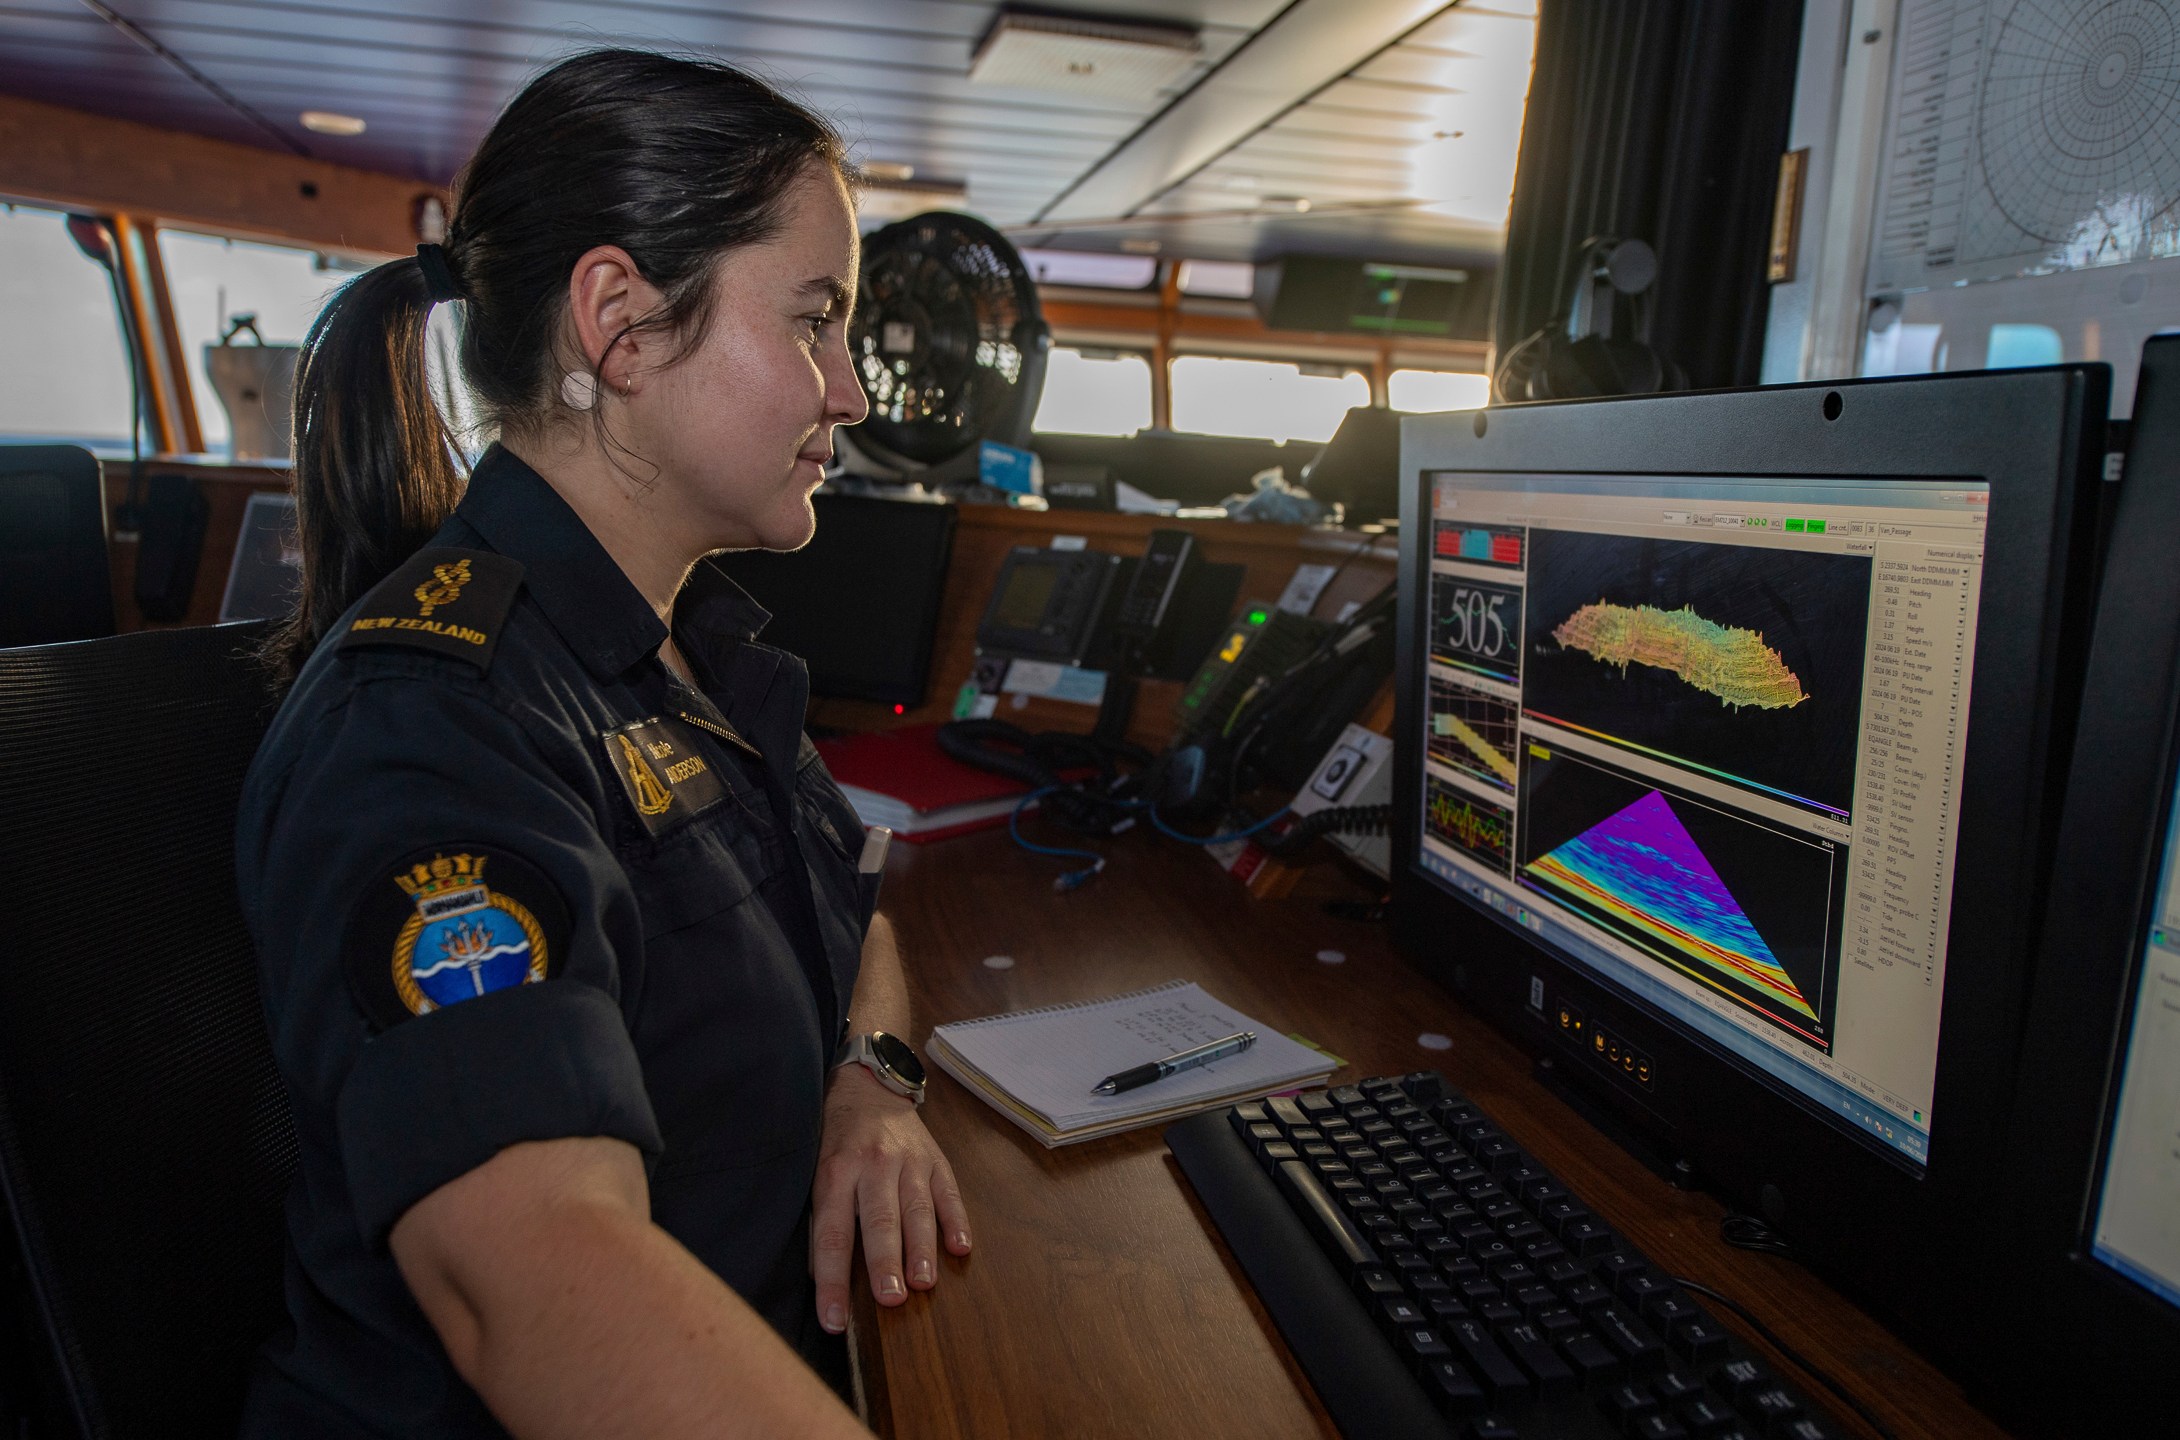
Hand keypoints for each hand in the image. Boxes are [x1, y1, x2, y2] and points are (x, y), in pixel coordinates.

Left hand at [810, 1063, 970, 1333]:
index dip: (833, 1280)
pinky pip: (949, 1192)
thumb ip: (822, 1218)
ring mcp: (909, 1160)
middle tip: (890, 1298)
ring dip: (921, 1247)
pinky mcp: (936, 1159)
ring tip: (924, 1282)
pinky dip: (956, 1220)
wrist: (870, 1086)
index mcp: (836, 1172)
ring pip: (917, 1208)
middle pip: (879, 1220)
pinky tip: (961, 1247)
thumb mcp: (814, 1170)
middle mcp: (874, 1165)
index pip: (833, 1234)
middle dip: (885, 1262)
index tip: (834, 1321)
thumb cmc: (836, 1140)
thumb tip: (822, 1276)